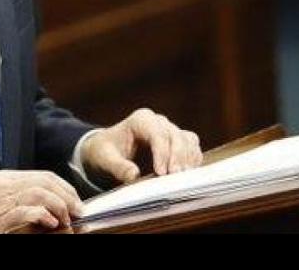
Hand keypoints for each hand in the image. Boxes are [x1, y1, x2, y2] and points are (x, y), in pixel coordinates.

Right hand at [0, 170, 83, 232]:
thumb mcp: (5, 202)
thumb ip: (28, 197)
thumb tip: (62, 200)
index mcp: (5, 178)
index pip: (44, 176)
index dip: (65, 188)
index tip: (77, 203)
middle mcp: (1, 186)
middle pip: (44, 182)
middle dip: (66, 197)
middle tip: (76, 212)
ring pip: (37, 193)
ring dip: (57, 206)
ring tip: (64, 219)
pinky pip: (24, 211)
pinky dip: (42, 215)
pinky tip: (51, 222)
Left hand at [81, 108, 201, 187]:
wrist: (109, 150)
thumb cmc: (106, 152)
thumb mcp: (105, 159)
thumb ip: (118, 167)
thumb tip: (134, 175)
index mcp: (140, 120)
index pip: (157, 133)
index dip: (162, 153)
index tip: (161, 173)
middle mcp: (158, 122)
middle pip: (175, 136)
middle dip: (177, 157)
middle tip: (174, 177)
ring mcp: (169, 131)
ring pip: (187, 140)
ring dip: (188, 159)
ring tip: (183, 178)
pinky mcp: (177, 142)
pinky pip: (192, 148)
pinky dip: (192, 160)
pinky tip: (188, 175)